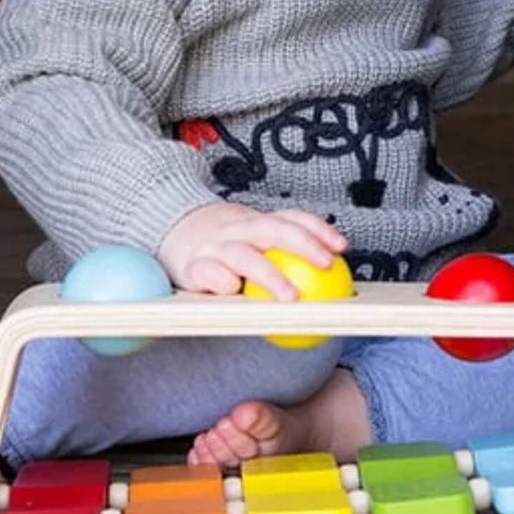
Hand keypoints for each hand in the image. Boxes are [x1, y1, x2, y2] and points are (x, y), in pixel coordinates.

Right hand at [157, 201, 347, 298]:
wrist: (171, 232)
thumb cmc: (225, 244)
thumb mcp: (254, 239)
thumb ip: (283, 252)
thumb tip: (331, 275)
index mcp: (255, 221)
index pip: (291, 218)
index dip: (318, 228)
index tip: (341, 245)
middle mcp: (237, 229)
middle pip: (273, 229)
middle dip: (302, 244)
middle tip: (326, 264)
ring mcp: (214, 246)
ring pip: (243, 256)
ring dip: (269, 275)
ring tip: (290, 296)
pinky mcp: (192, 266)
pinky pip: (208, 273)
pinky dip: (222, 281)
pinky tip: (236, 292)